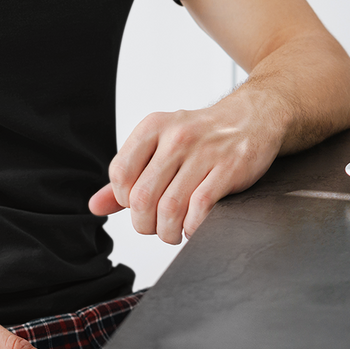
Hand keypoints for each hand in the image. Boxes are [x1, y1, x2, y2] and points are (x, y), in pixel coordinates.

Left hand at [88, 98, 281, 243]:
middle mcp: (176, 136)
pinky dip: (193, 228)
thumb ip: (129, 176)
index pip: (119, 174)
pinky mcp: (229, 168)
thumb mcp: (160, 145)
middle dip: (145, 224)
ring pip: (169, 208)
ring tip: (174, 231)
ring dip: (168, 231)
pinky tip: (195, 226)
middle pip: (141, 197)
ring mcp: (204, 151)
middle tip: (156, 226)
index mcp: (153, 127)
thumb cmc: (203, 136)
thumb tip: (96, 205)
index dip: (125, 201)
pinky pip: (200, 209)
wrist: (254, 116)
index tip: (140, 205)